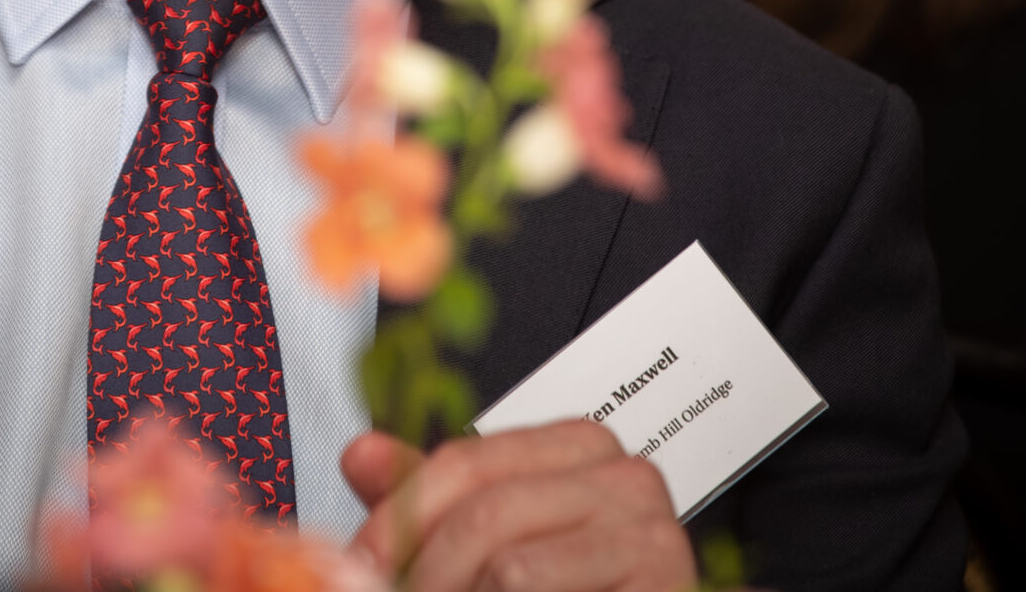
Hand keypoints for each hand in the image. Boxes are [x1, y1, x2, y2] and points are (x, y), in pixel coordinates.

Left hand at [342, 420, 695, 591]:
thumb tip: (361, 454)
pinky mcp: (664, 577)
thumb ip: (430, 502)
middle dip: (425, 573)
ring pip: (507, 564)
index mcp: (580, 448)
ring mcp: (651, 530)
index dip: (399, 516)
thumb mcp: (488, 544)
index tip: (365, 560)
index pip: (465, 461)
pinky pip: (536, 587)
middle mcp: (625, 477)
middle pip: (483, 511)